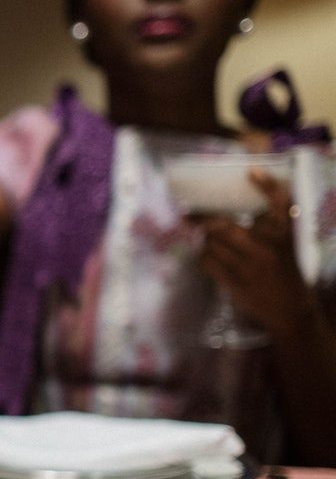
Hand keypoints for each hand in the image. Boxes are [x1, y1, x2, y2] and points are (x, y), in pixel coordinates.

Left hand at [192, 168, 315, 337]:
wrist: (289, 308)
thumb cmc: (282, 268)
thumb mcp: (283, 243)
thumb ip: (267, 223)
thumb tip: (233, 204)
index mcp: (283, 234)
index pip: (281, 204)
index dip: (268, 186)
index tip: (252, 171)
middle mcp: (268, 248)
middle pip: (225, 226)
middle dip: (202, 218)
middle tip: (188, 212)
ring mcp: (250, 267)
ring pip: (212, 244)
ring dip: (203, 239)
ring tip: (204, 238)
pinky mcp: (235, 283)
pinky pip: (207, 262)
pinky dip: (203, 255)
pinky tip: (208, 254)